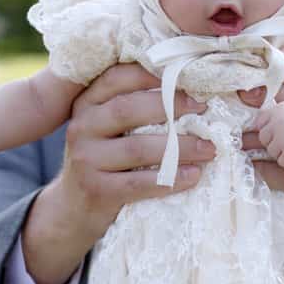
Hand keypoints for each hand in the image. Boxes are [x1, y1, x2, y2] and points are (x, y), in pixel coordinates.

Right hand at [21, 63, 214, 283]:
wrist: (74, 209)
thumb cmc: (104, 161)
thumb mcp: (107, 128)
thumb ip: (132, 108)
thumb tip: (189, 90)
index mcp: (87, 103)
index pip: (117, 78)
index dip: (151, 75)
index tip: (187, 77)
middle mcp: (81, 126)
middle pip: (127, 109)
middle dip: (171, 106)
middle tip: (203, 109)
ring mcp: (85, 159)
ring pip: (137, 148)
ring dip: (180, 148)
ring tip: (209, 149)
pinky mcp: (96, 190)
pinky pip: (139, 182)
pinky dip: (170, 179)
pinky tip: (193, 176)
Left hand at [254, 101, 283, 168]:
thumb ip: (273, 116)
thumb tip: (252, 125)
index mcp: (278, 109)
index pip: (260, 123)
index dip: (270, 130)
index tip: (281, 131)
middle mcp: (279, 122)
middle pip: (263, 138)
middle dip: (274, 142)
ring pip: (271, 151)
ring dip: (282, 152)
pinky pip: (282, 162)